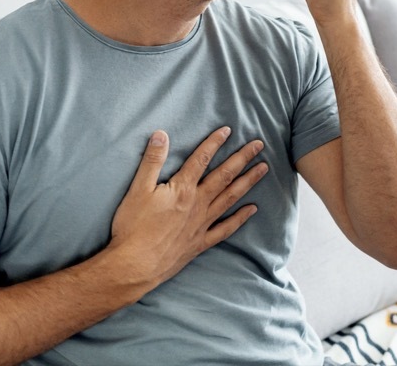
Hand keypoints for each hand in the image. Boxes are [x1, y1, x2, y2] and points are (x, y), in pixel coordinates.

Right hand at [107, 128, 267, 288]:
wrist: (134, 266)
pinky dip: (240, 218)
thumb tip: (161, 134)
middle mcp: (197, 204)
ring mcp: (201, 224)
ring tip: (263, 169)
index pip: (202, 159)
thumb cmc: (133, 228)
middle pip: (224, 176)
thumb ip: (152, 161)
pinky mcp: (200, 242)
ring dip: (248, 181)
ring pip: (230, 198)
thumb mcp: (137, 190)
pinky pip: (226, 228)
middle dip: (242, 158)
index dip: (214, 143)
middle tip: (259, 145)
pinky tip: (253, 210)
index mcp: (182, 189)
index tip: (228, 130)